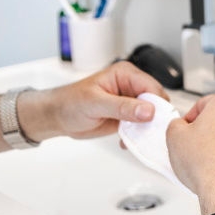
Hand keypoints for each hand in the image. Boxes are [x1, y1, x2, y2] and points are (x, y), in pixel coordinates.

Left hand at [19, 61, 166, 140]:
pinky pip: (142, 126)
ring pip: (151, 116)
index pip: (152, 87)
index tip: (154, 121)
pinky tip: (126, 141)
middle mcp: (131, 86)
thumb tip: (148, 111)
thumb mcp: (96, 104)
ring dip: (146, 129)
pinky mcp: (127, 116)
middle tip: (146, 132)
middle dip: (153, 118)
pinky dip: (138, 135)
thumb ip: (123, 107)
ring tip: (134, 137)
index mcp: (126, 74)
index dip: (156, 104)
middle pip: (156, 102)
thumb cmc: (70, 103)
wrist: (57, 116)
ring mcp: (130, 102)